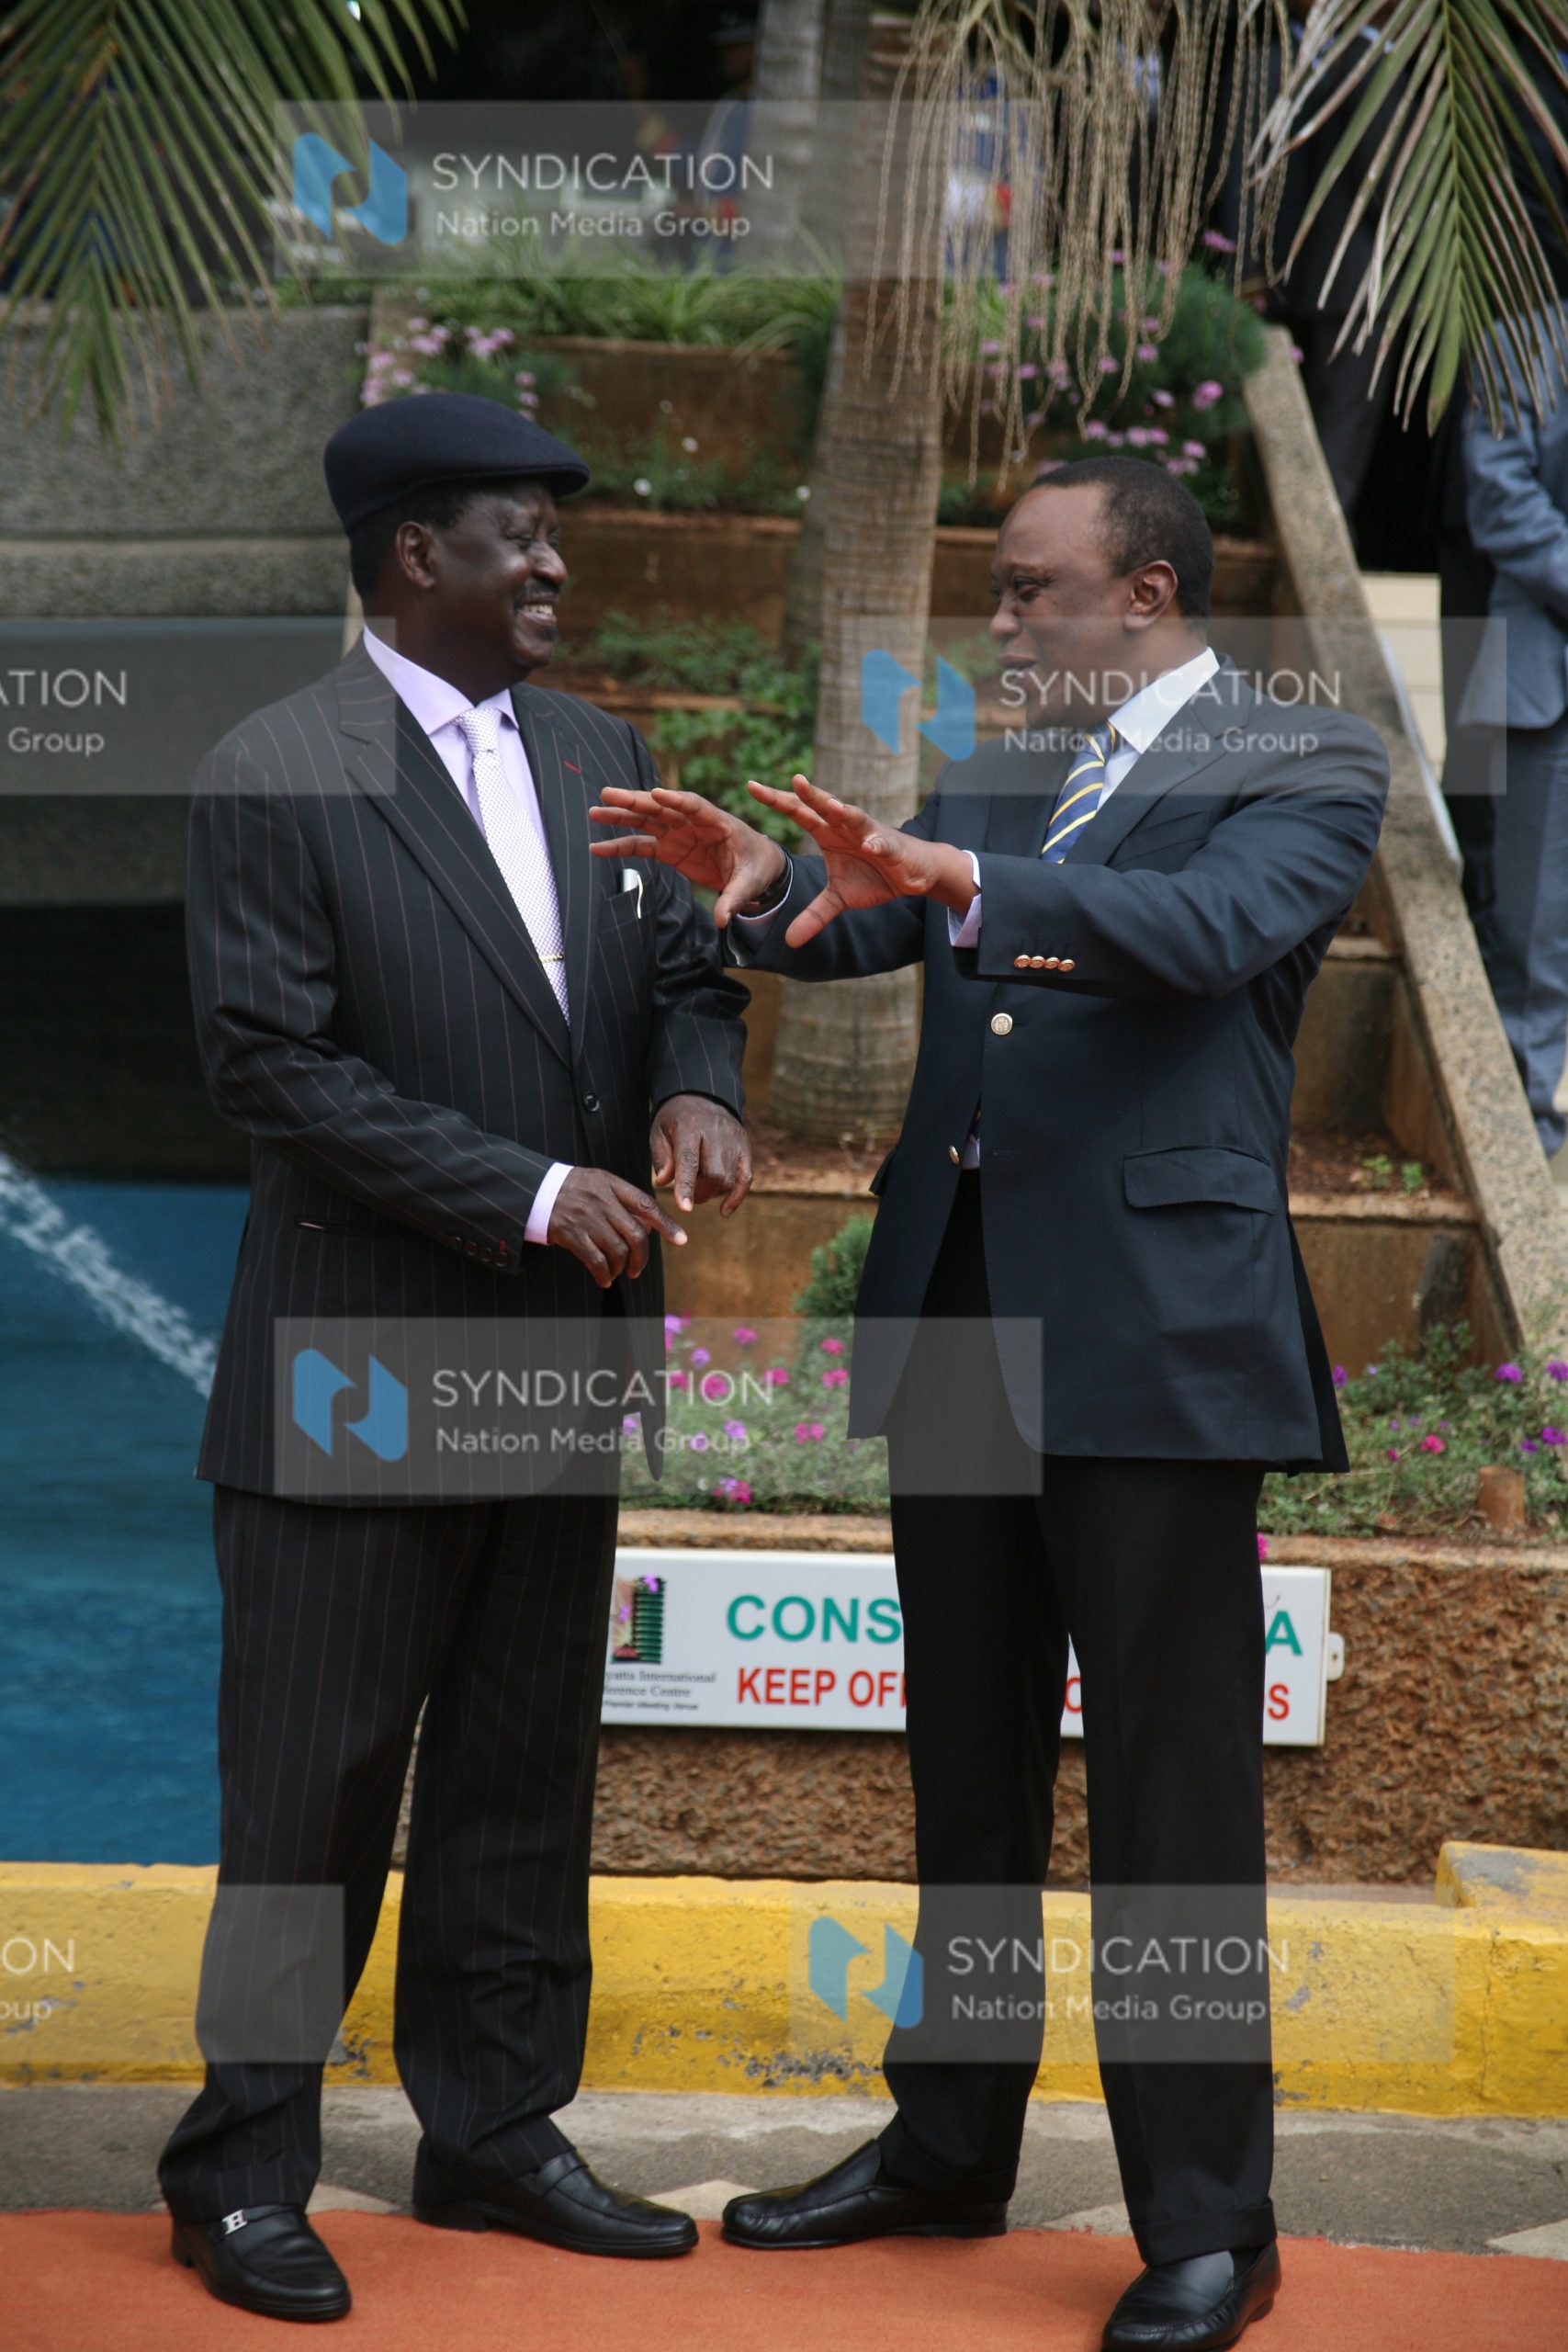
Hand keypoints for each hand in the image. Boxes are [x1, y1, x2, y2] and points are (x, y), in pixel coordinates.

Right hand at [546, 1168, 686, 1287]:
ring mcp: (587, 1218)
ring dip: (622, 1267)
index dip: (667, 1224)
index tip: (682, 1240)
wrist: (535, 1190)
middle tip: (637, 1269)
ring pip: (617, 1251)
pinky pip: (596, 1260)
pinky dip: (604, 1274)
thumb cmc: (574, 1188)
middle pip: (635, 1235)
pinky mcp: (571, 1234)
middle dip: (642, 1258)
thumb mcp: (600, 1182)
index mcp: (612, 1185)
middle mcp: (602, 1201)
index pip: (646, 1205)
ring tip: (619, 1272)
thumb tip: (650, 1226)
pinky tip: (604, 1279)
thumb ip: (624, 1199)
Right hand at [589, 785, 787, 925]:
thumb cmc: (757, 868)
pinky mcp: (671, 850)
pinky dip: (621, 846)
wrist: (757, 868)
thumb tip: (723, 919)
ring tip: (595, 812)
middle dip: (635, 801)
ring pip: (647, 821)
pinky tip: (599, 848)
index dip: (676, 801)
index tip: (656, 794)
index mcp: (718, 823)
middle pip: (662, 808)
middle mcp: (694, 823)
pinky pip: (642, 845)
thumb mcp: (750, 883)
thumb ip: (735, 898)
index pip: (695, 806)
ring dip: (621, 816)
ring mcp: (680, 834)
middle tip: (608, 794)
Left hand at [650, 1093, 752, 1216]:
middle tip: (688, 1196)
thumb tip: (664, 1182)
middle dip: (700, 1193)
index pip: (689, 1160)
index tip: (684, 1209)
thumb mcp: (659, 1132)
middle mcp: (716, 1132)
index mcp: (689, 1126)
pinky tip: (724, 1210)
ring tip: (699, 1188)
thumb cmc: (676, 1119)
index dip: (687, 1186)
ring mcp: (734, 1139)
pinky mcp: (745, 1146)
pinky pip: (746, 1178)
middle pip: (714, 1173)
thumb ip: (661, 1157)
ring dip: (713, 1193)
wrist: (702, 1095)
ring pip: (729, 1178)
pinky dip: (737, 1197)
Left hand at [745, 775, 974, 947]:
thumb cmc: (874, 876)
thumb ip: (814, 915)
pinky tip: (871, 846)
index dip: (776, 801)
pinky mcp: (893, 848)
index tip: (750, 787)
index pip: (799, 812)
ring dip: (843, 811)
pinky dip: (878, 845)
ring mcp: (870, 834)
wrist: (914, 873)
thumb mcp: (839, 900)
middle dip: (807, 794)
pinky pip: (883, 845)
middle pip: (822, 807)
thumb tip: (790, 942)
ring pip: (854, 818)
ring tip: (830, 805)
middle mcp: (846, 827)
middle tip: (792, 780)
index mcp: (828, 833)